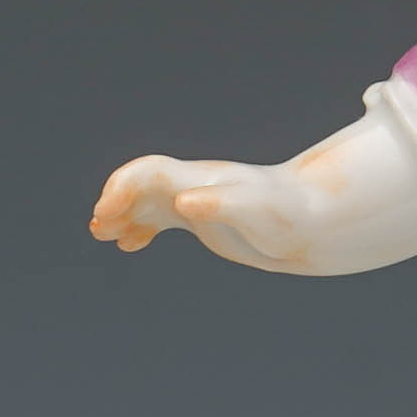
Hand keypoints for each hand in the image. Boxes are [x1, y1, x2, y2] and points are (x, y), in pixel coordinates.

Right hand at [89, 154, 312, 271]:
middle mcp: (197, 185)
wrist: (314, 217)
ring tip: (105, 234)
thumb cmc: (288, 213)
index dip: (121, 188)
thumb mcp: (256, 211)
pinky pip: (162, 215)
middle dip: (115, 200)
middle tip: (101, 229)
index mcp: (203, 181)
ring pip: (148, 199)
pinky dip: (140, 226)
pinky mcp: (205, 216)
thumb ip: (221, 204)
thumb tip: (185, 202)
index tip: (106, 216)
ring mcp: (199, 199)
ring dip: (121, 213)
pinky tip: (131, 245)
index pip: (150, 172)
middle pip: (142, 182)